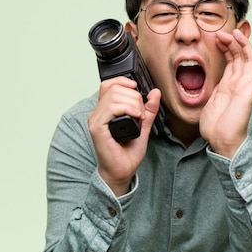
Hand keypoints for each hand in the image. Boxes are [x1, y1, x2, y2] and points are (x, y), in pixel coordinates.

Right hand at [88, 76, 161, 195]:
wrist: (122, 171)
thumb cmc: (128, 153)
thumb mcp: (143, 126)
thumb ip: (148, 109)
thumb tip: (155, 92)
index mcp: (105, 110)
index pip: (109, 84)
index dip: (123, 81)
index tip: (137, 88)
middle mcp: (98, 113)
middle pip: (114, 88)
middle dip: (134, 96)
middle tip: (142, 111)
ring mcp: (96, 119)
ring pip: (114, 95)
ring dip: (132, 103)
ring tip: (139, 116)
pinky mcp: (97, 127)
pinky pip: (111, 108)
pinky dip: (127, 108)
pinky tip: (136, 117)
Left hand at [199, 29, 251, 157]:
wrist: (220, 141)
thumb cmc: (214, 127)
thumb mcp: (208, 101)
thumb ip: (211, 89)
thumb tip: (204, 82)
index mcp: (229, 84)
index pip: (231, 59)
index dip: (226, 46)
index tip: (217, 37)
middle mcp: (239, 83)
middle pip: (240, 56)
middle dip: (232, 42)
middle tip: (222, 33)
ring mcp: (246, 87)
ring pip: (249, 60)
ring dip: (244, 45)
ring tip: (236, 33)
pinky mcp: (250, 92)